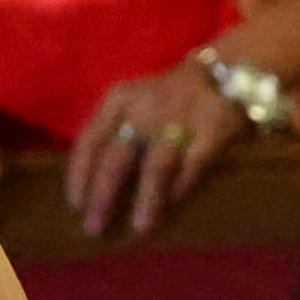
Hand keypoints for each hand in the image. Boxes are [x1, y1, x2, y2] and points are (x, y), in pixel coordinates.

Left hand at [61, 60, 249, 239]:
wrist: (225, 72)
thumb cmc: (167, 97)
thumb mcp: (132, 102)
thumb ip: (112, 132)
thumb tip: (90, 185)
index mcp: (119, 99)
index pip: (90, 139)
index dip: (79, 175)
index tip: (75, 205)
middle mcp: (144, 108)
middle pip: (117, 157)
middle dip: (103, 196)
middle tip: (94, 227)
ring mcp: (179, 118)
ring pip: (156, 165)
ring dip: (146, 199)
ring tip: (139, 227)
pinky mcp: (211, 129)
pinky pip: (192, 163)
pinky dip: (182, 185)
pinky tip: (173, 202)